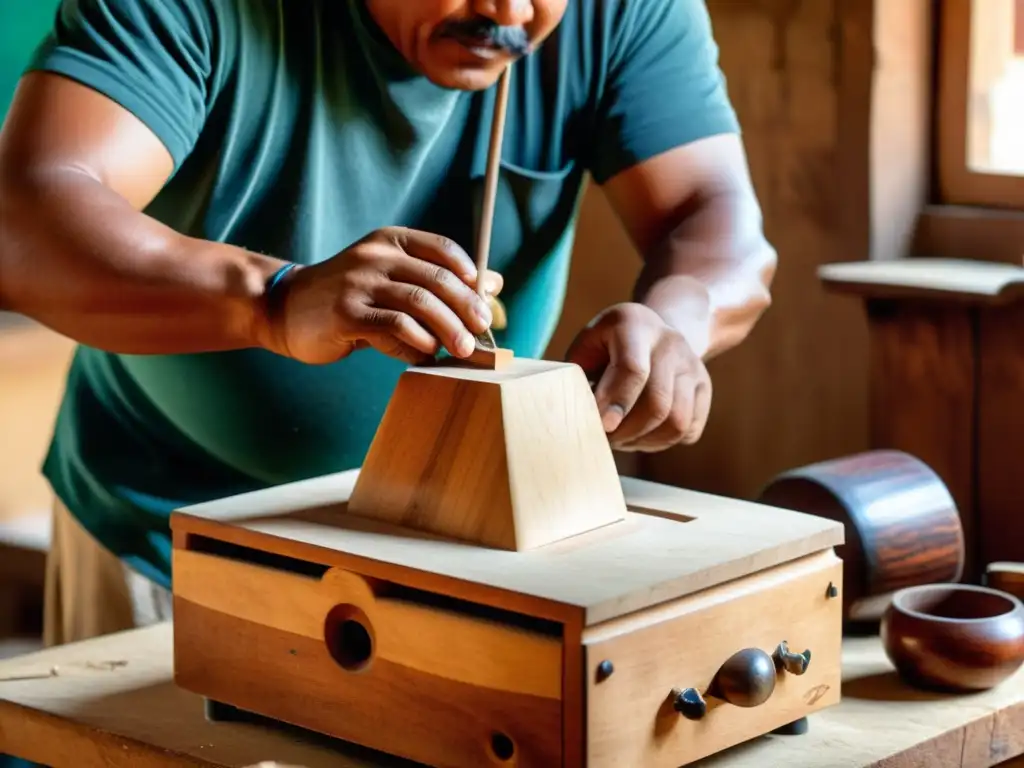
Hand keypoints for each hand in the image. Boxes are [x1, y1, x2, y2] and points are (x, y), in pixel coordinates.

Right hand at [265, 227, 501, 364]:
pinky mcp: (346, 313)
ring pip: (420, 302)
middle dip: (467, 307)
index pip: (443, 250)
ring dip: (448, 329)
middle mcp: (375, 255)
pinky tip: (425, 354)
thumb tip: (493, 284)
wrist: (283, 308)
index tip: (486, 302)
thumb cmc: (348, 298)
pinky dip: (416, 343)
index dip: (471, 276)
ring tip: (462, 349)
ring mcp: (359, 283)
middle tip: (482, 331)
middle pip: (437, 278)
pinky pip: (394, 327)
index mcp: (390, 241)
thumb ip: (435, 279)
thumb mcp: (391, 278)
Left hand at [565, 303, 711, 451]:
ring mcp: (692, 365)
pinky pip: (688, 430)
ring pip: (677, 421)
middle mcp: (670, 342)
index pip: (633, 369)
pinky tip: (642, 434)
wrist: (652, 330)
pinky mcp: (704, 387)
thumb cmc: (607, 345)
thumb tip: (576, 414)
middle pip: (658, 402)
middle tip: (605, 438)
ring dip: (644, 441)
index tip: (602, 426)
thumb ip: (579, 375)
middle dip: (627, 430)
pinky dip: (663, 441)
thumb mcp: (587, 346)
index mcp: (634, 325)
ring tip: (622, 439)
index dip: (617, 402)